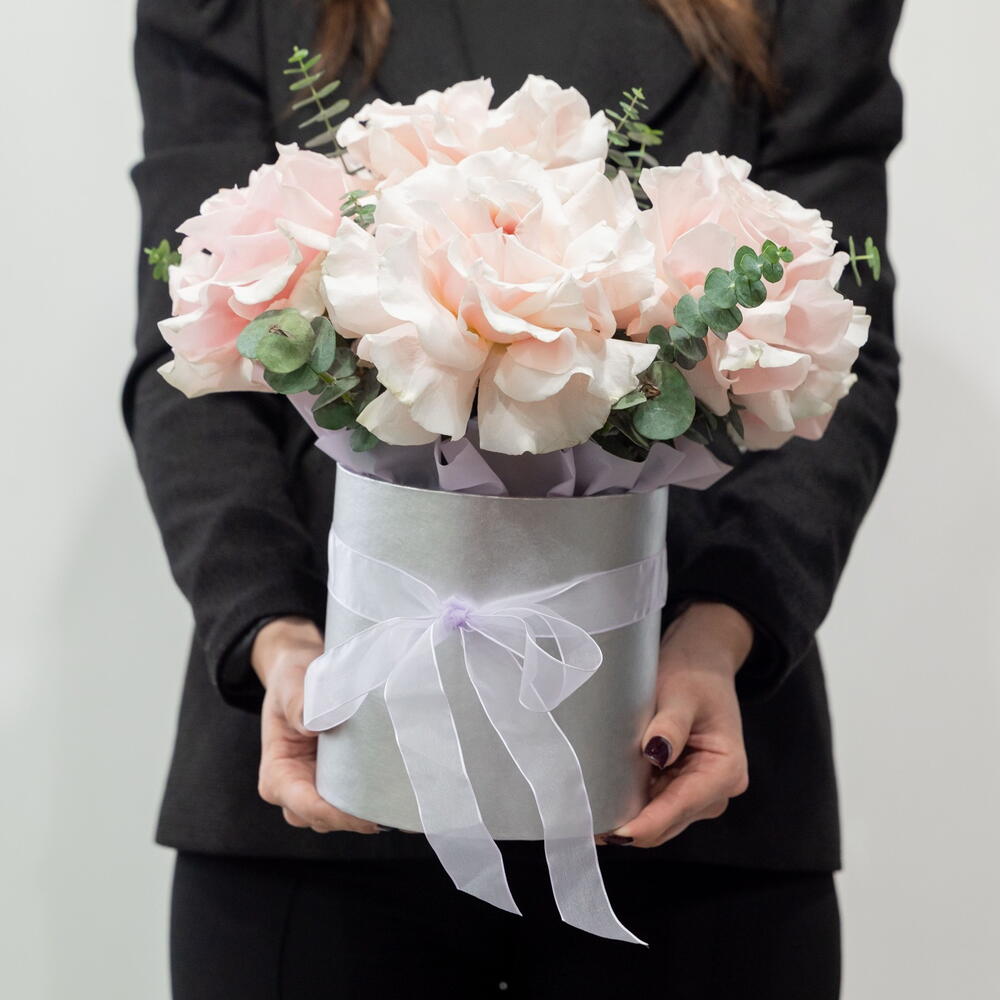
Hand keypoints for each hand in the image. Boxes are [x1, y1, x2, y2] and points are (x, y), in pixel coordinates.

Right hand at [252, 616, 378, 835]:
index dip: (333, 814)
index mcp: (276, 771)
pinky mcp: (335, 779)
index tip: (365, 818)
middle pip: (321, 819)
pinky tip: (400, 798)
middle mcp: (293, 786)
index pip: (302, 804)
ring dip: (366, 814)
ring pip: (338, 816)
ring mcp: (315, 785)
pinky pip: (351, 800)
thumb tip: (316, 724)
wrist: (301, 670)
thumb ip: (299, 704)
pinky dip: (372, 802)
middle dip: (354, 820)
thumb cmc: (291, 678)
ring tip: (401, 807)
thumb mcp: (290, 685)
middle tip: (392, 812)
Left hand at [600, 602, 753, 847]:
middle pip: (670, 821)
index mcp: (725, 770)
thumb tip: (655, 753)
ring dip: (630, 819)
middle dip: (633, 827)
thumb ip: (670, 725)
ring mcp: (701, 791)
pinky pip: (657, 805)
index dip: (647, 822)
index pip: (681, 805)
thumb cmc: (693, 674)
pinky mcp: (684, 785)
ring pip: (662, 819)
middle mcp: (717, 789)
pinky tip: (605, 803)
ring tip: (591, 818)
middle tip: (588, 826)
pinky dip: (634, 806)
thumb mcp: (681, 694)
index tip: (614, 833)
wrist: (703, 661)